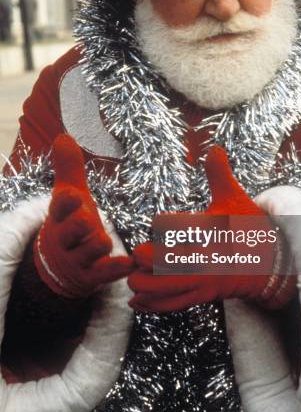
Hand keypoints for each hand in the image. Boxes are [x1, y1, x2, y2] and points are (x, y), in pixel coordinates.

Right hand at [33, 134, 133, 297]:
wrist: (61, 264)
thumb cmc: (71, 221)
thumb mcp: (69, 194)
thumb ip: (69, 168)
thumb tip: (63, 136)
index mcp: (62, 215)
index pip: (60, 207)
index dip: (66, 202)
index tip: (73, 194)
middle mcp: (68, 238)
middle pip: (70, 232)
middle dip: (78, 226)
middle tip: (87, 219)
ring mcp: (79, 259)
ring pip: (87, 254)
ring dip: (96, 247)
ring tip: (105, 241)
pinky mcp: (93, 276)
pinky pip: (104, 274)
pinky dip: (116, 270)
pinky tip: (130, 263)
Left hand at [128, 146, 288, 311]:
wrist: (270, 263)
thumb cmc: (249, 228)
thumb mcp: (236, 199)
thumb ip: (220, 175)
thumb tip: (215, 148)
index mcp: (216, 232)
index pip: (188, 229)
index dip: (167, 226)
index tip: (157, 222)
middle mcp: (209, 258)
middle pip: (174, 265)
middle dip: (151, 262)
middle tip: (137, 255)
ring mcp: (206, 281)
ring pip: (172, 291)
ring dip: (148, 287)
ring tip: (133, 279)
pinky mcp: (202, 296)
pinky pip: (176, 306)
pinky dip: (154, 306)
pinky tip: (137, 302)